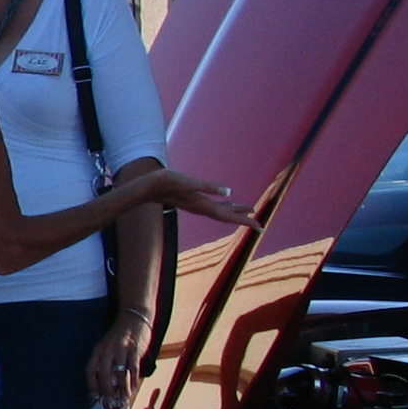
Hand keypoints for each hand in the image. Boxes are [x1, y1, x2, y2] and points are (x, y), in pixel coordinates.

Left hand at [88, 317, 146, 408]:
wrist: (133, 319)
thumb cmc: (119, 337)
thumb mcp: (107, 347)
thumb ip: (105, 362)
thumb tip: (105, 385)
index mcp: (98, 350)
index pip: (90, 370)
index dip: (92, 384)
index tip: (95, 395)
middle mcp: (107, 350)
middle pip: (104, 373)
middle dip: (107, 389)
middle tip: (111, 400)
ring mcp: (121, 349)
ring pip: (120, 372)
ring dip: (122, 387)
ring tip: (124, 397)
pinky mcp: (134, 349)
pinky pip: (133, 368)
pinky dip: (133, 380)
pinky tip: (133, 389)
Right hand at [124, 166, 255, 229]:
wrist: (147, 188)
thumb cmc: (166, 182)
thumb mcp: (188, 181)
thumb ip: (209, 187)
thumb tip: (230, 192)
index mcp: (205, 204)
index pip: (230, 216)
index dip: (246, 221)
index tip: (260, 227)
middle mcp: (202, 207)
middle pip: (228, 216)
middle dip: (244, 219)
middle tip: (260, 224)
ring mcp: (197, 204)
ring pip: (221, 211)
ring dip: (235, 212)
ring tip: (248, 211)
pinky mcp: (193, 199)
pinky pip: (214, 205)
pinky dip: (224, 205)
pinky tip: (227, 201)